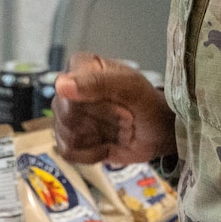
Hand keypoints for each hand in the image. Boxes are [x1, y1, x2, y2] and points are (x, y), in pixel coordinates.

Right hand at [53, 52, 175, 166]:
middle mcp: (69, 89)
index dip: (92, 104)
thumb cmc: (147, 104)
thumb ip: (98, 82)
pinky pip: (67, 152)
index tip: (118, 104)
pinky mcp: (70, 139)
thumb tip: (61, 85)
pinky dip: (91, 154)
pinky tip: (106, 145)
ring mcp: (68, 115)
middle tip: (122, 118)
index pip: (65, 91)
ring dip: (96, 139)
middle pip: (64, 115)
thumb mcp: (131, 88)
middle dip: (97, 123)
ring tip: (115, 130)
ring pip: (64, 135)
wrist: (159, 132)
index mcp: (80, 67)